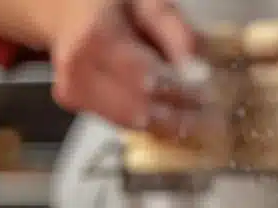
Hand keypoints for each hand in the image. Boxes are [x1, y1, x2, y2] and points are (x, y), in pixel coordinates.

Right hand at [50, 0, 207, 138]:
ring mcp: (73, 89)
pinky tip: (171, 114)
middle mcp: (78, 68)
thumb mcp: (150, 3)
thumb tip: (198, 71)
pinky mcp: (76, 103)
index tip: (210, 98)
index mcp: (97, 37)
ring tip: (196, 117)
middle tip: (211, 116)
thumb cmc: (112, 3)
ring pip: (133, 124)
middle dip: (180, 116)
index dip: (182, 94)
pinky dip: (152, 122)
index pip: (148, 79)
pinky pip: (124, 123)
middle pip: (140, 110)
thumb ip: (178, 34)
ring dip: (169, 125)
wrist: (66, 9)